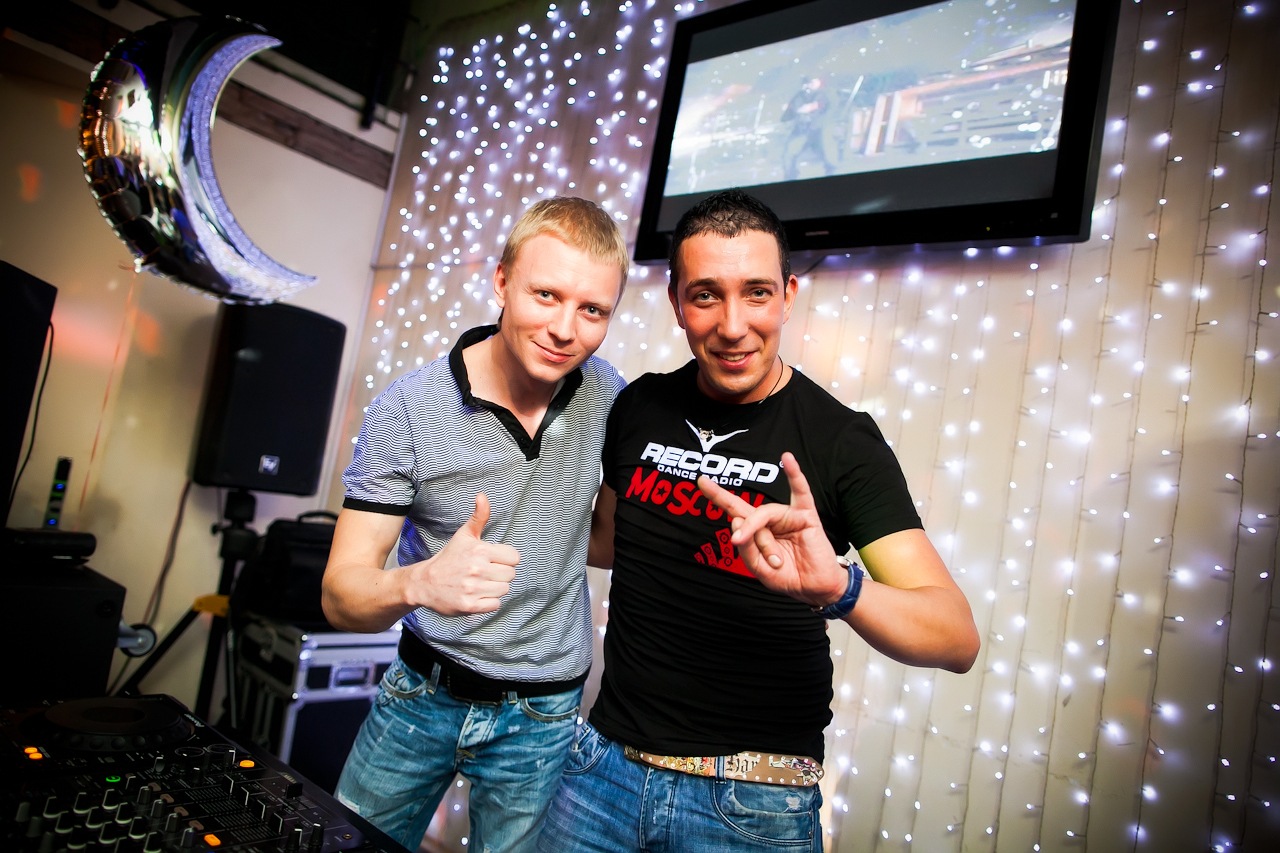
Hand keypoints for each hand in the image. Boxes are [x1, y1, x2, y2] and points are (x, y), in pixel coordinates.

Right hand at [409, 493, 518, 616]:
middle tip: (484, 573)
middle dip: (500, 574)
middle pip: (511, 575)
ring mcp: (474, 589)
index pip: (514, 557)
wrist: (424, 582)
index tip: (493, 560)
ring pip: (504, 590)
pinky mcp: (470, 606)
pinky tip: (476, 595)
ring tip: (479, 584)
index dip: (505, 559)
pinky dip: (488, 602)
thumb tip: (483, 495)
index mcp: (480, 551)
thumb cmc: (449, 558)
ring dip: (494, 588)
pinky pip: (495, 605)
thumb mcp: (464, 535)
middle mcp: (477, 569)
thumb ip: (479, 516)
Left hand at [696, 452, 846, 606]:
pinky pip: (800, 492)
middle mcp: (769, 519)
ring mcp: (787, 515)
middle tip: (710, 495)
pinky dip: (794, 475)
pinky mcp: (805, 515)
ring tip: (775, 561)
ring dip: (766, 543)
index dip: (718, 496)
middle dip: (725, 503)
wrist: (815, 588)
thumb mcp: (759, 569)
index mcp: (757, 531)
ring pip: (764, 517)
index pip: (735, 510)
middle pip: (744, 512)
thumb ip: (746, 549)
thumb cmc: (789, 577)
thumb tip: (737, 523)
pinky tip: (787, 460)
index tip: (701, 481)